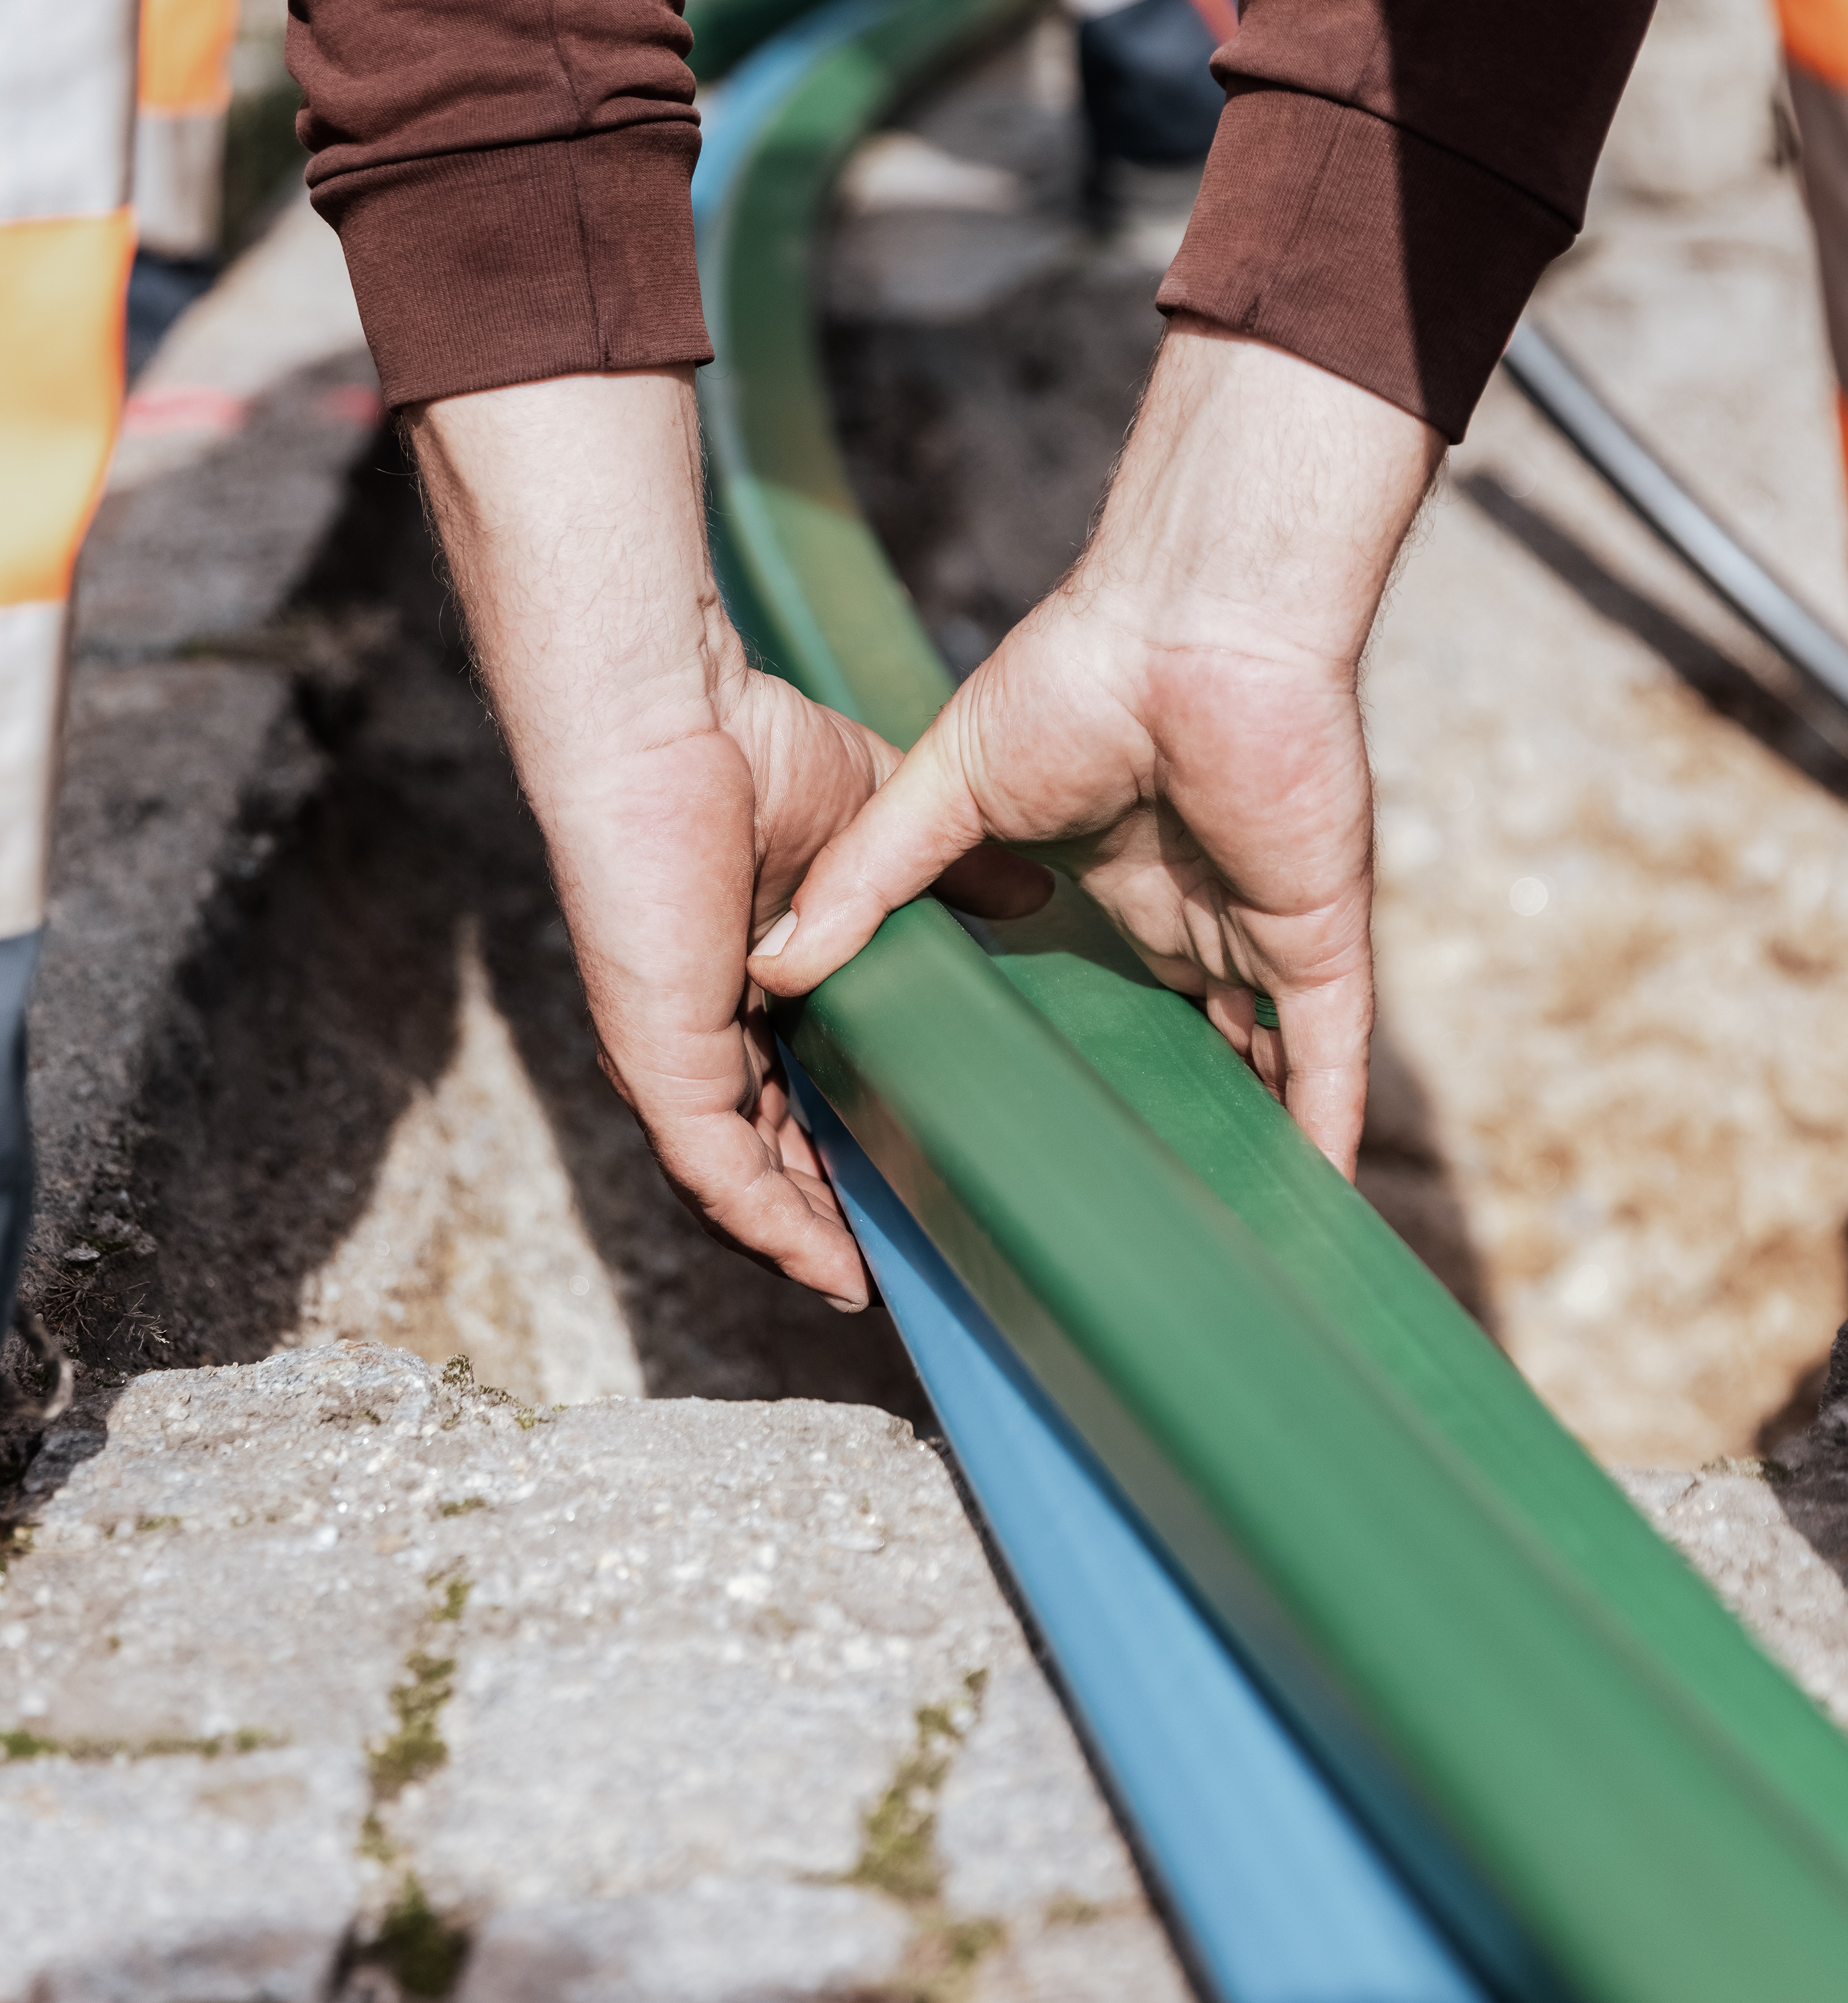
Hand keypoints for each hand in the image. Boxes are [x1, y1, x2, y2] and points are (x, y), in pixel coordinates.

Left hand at [405, 369, 896, 1308]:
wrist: (669, 712)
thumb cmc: (750, 747)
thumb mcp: (880, 827)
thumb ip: (950, 875)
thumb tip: (1034, 900)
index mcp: (750, 987)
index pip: (800, 1100)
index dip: (858, 1155)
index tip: (928, 1192)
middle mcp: (701, 1037)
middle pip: (767, 1163)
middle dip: (835, 1222)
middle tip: (916, 1265)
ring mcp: (672, 1055)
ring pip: (737, 1189)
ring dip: (806, 1246)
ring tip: (878, 1289)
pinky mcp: (657, 1059)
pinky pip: (714, 1175)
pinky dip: (772, 1229)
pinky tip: (832, 1267)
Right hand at [751, 322, 1441, 1175]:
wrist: (1191, 621)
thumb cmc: (1078, 671)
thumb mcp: (948, 789)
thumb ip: (874, 879)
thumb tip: (778, 964)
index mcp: (1120, 883)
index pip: (1107, 997)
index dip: (1084, 1065)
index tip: (1029, 1140)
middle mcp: (1199, 917)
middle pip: (1194, 1048)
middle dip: (1176, 1127)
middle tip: (1133, 1225)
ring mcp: (1264, 933)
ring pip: (1271, 1070)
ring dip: (1258, 1148)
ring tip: (1234, 1243)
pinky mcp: (1317, 941)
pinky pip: (1331, 1060)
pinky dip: (1328, 1131)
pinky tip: (1322, 1205)